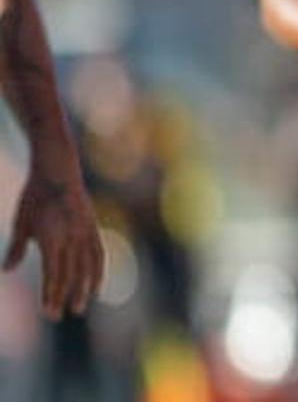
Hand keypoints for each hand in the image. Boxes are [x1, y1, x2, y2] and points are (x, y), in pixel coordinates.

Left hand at [4, 162, 101, 317]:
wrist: (58, 170)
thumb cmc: (34, 196)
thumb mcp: (20, 222)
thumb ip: (17, 247)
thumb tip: (7, 271)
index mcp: (53, 238)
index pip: (53, 274)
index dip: (51, 295)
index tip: (48, 312)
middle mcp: (72, 237)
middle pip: (70, 274)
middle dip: (63, 297)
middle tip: (59, 316)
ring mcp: (85, 231)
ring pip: (88, 266)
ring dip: (84, 288)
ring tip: (80, 306)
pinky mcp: (93, 226)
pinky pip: (98, 252)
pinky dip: (98, 270)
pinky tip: (96, 283)